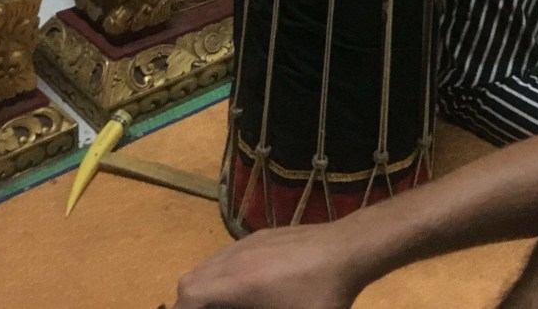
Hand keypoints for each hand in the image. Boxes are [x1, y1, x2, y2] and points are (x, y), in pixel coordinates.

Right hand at [171, 223, 358, 308]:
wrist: (347, 249)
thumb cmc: (323, 296)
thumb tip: (241, 308)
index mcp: (239, 281)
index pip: (189, 294)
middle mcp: (236, 257)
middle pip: (192, 278)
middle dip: (190, 304)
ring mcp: (249, 242)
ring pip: (209, 264)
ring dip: (206, 288)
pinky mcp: (262, 235)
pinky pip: (227, 255)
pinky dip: (222, 274)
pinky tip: (245, 290)